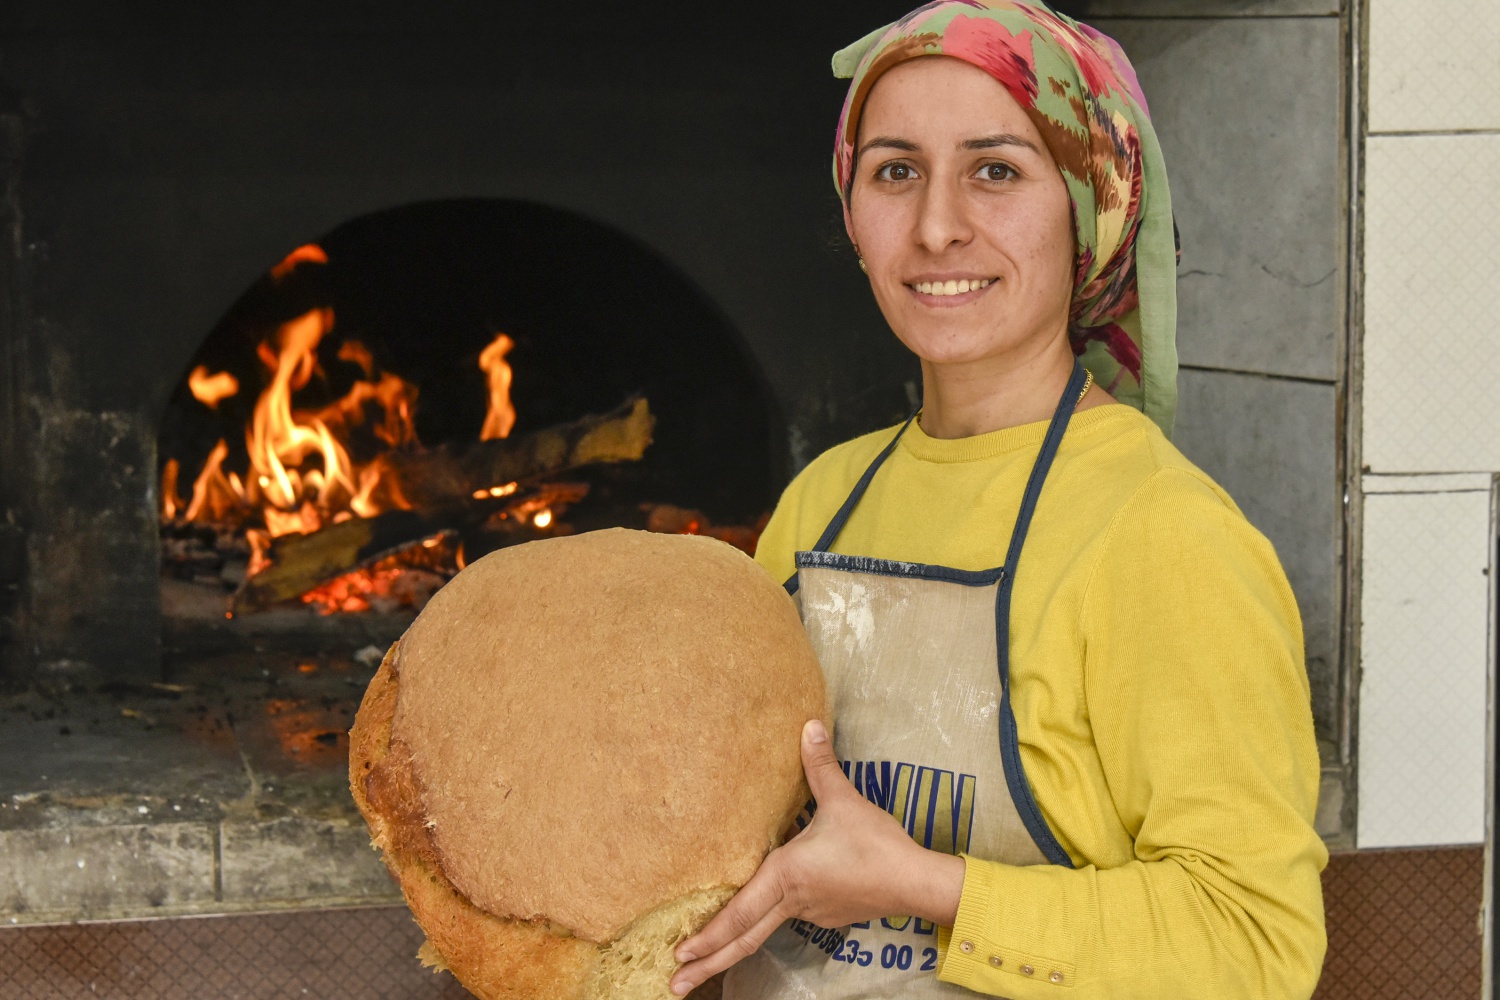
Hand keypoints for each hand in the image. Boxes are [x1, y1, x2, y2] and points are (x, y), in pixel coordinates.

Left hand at [669, 720, 964, 994]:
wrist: (916, 880)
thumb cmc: (876, 843)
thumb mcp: (844, 800)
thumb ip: (821, 765)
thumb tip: (808, 725)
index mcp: (786, 876)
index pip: (739, 913)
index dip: (707, 935)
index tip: (678, 954)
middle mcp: (793, 900)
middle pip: (742, 939)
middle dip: (707, 963)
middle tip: (675, 984)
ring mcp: (811, 913)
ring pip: (764, 930)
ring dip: (733, 947)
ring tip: (705, 962)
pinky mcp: (828, 916)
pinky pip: (790, 918)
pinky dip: (767, 926)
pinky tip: (766, 918)